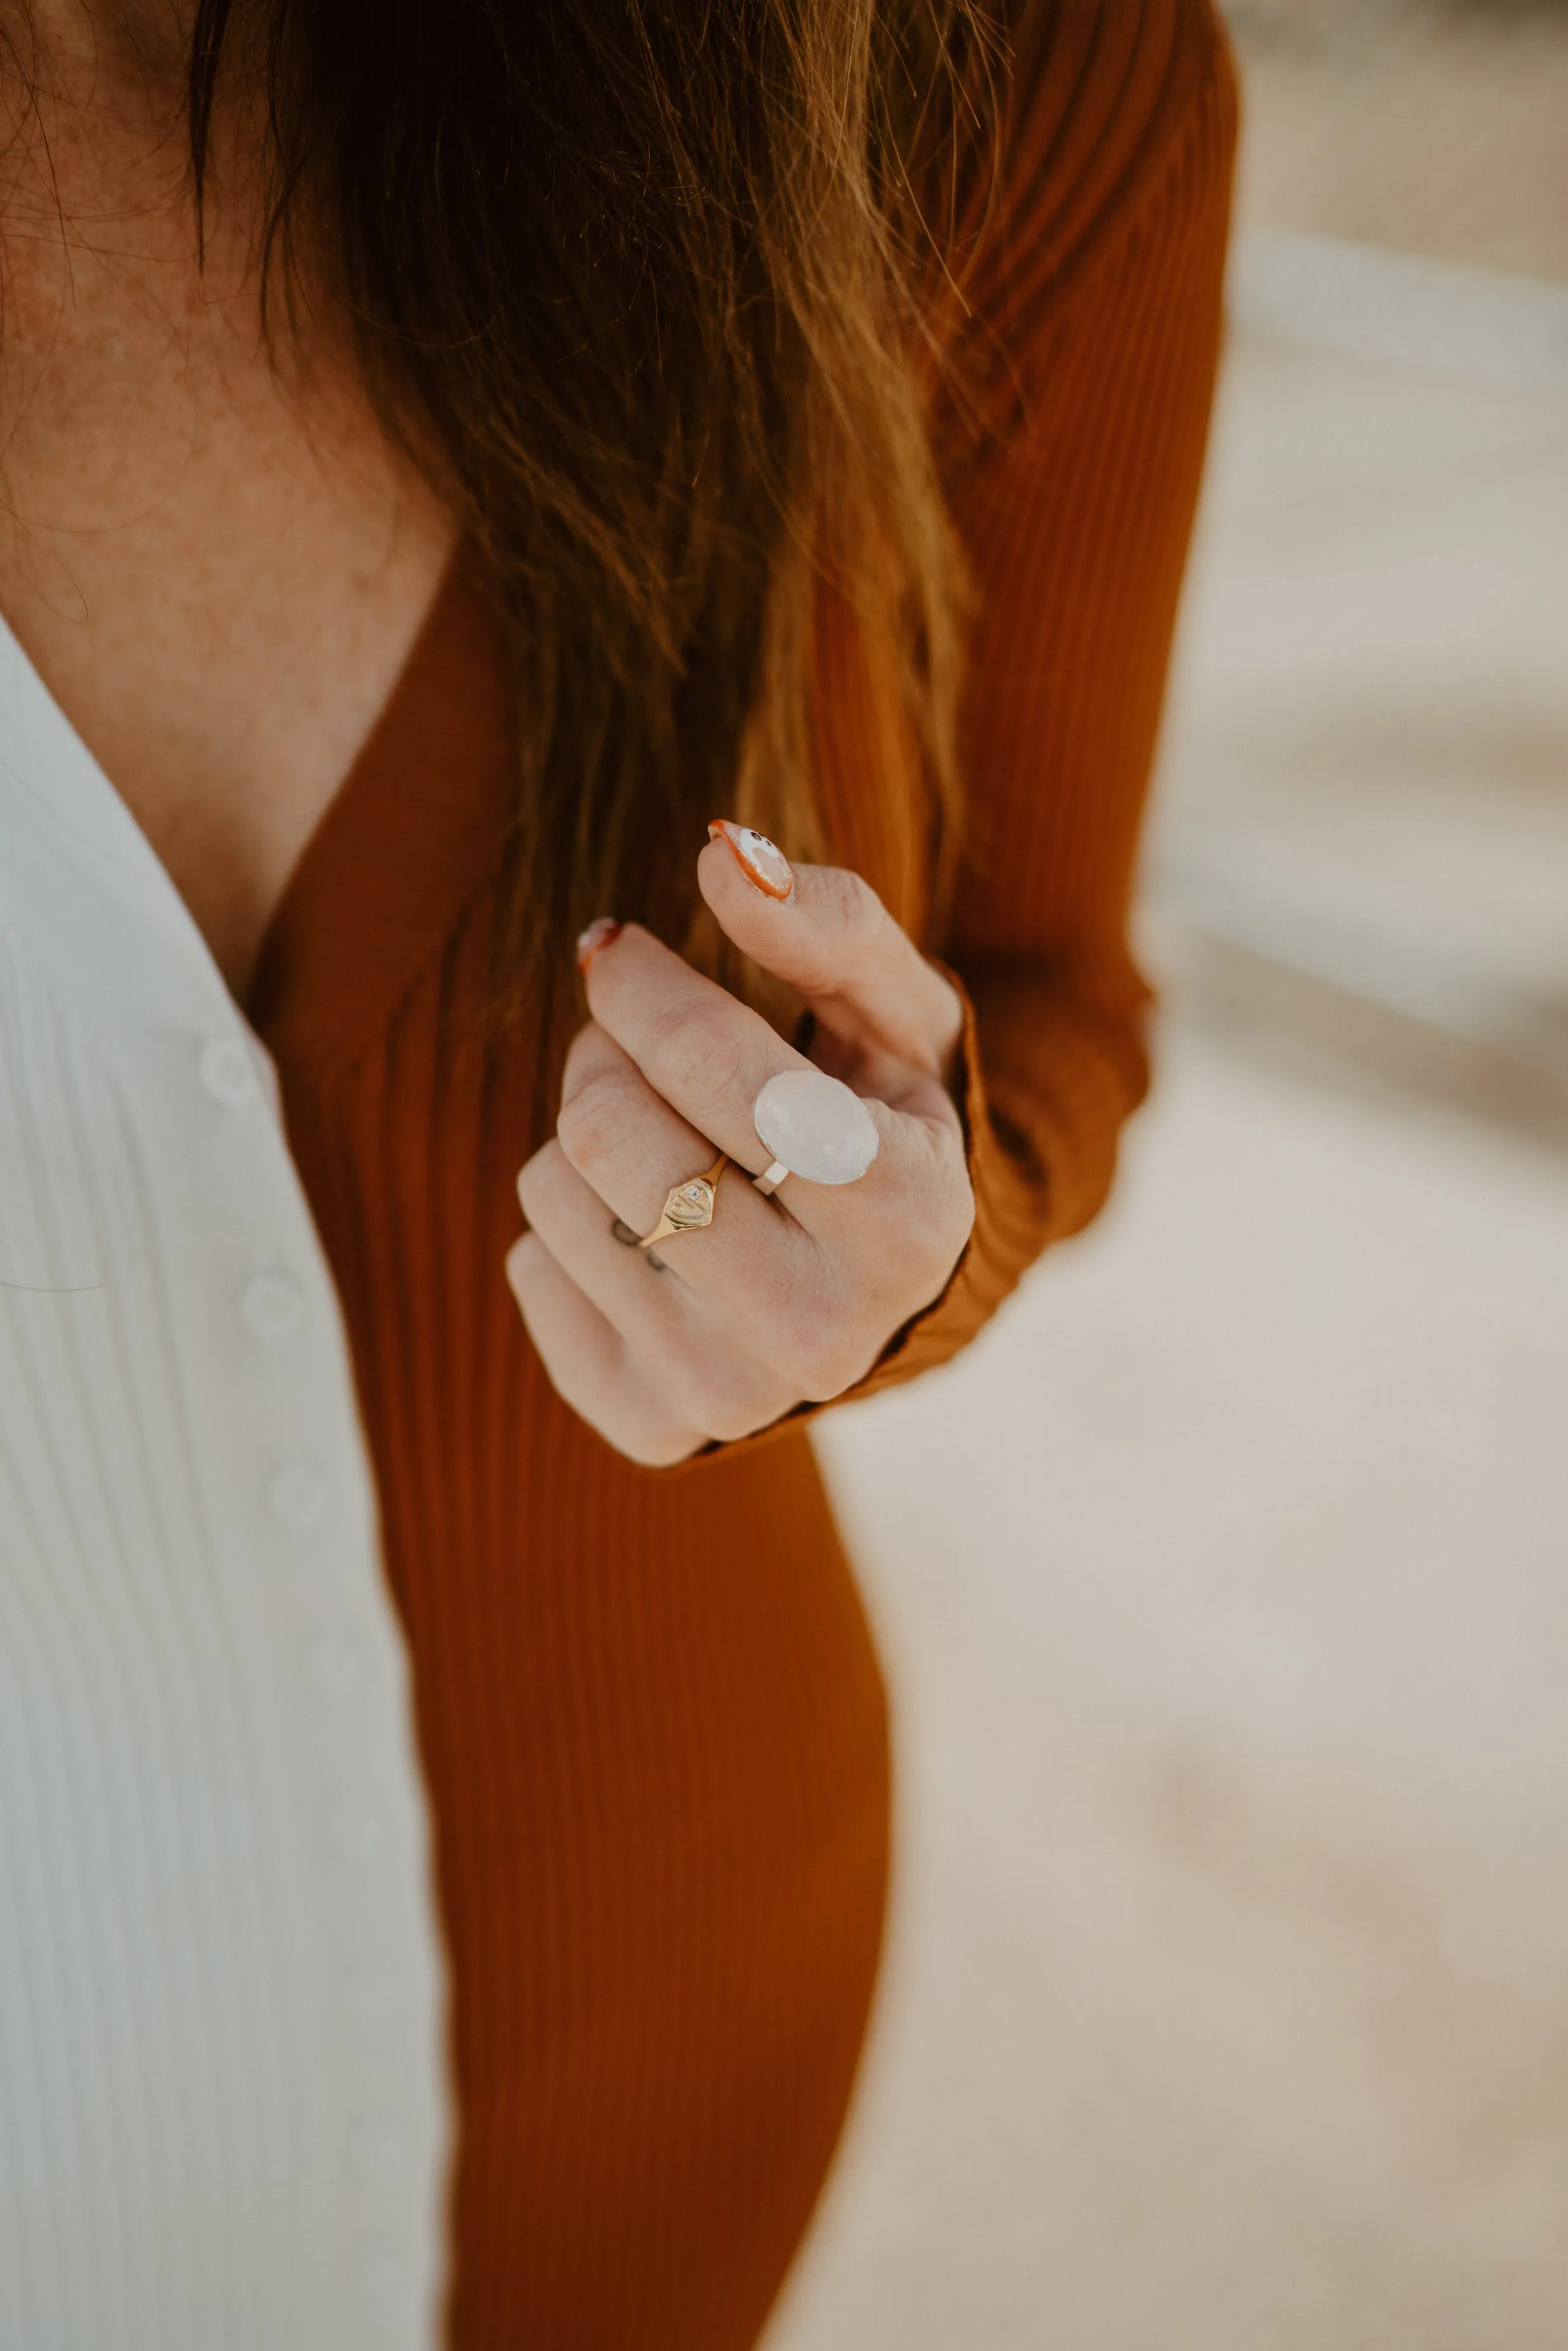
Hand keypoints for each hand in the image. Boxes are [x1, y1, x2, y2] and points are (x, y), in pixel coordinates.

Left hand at [505, 825, 974, 1464]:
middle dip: (610, 1059)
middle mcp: (822, 1331)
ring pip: (554, 1194)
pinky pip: (529, 1270)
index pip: (707, 1065)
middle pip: (608, 1132)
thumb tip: (722, 854)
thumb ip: (830, 924)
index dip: (640, 985)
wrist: (884, 1289)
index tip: (618, 952)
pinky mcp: (648, 1423)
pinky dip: (570, 1226)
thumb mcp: (896, 1013)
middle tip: (644, 1054)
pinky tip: (650, 1234)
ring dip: (589, 1139)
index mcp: (906, 1219)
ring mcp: (730, 1393)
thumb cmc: (883, 1118)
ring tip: (664, 1146)